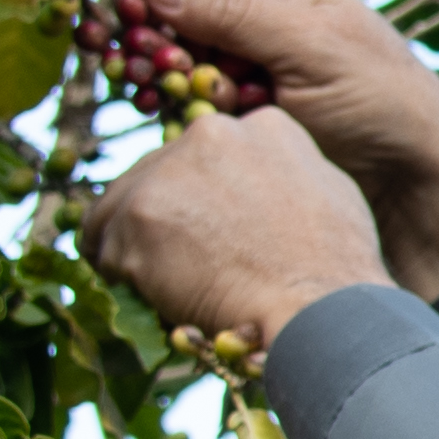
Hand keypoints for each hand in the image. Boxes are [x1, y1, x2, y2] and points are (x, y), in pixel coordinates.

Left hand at [89, 108, 393, 350]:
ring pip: (124, 207)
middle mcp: (210, 132)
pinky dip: (120, 274)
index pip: (207, 154)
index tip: (209, 230)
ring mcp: (170, 169)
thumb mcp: (328, 193)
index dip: (203, 196)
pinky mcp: (139, 212)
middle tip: (183, 265)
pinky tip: (152, 295)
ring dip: (137, 246)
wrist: (316, 312)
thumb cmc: (334, 270)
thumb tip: (261, 184)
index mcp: (259, 126)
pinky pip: (105, 245)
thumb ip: (285, 173)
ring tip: (166, 285)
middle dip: (164, 217)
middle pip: (158, 173)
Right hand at [117, 0, 438, 294]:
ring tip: (153, 98)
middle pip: (168, 12)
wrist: (418, 186)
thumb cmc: (382, 101)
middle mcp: (254, 21)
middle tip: (125, 68)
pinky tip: (172, 123)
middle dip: (141, 36)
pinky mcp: (243, 121)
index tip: (116, 20)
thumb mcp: (308, 46)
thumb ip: (231, 13)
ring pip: (171, 63)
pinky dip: (173, 111)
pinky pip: (188, 106)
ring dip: (156, 77)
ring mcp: (247, 73)